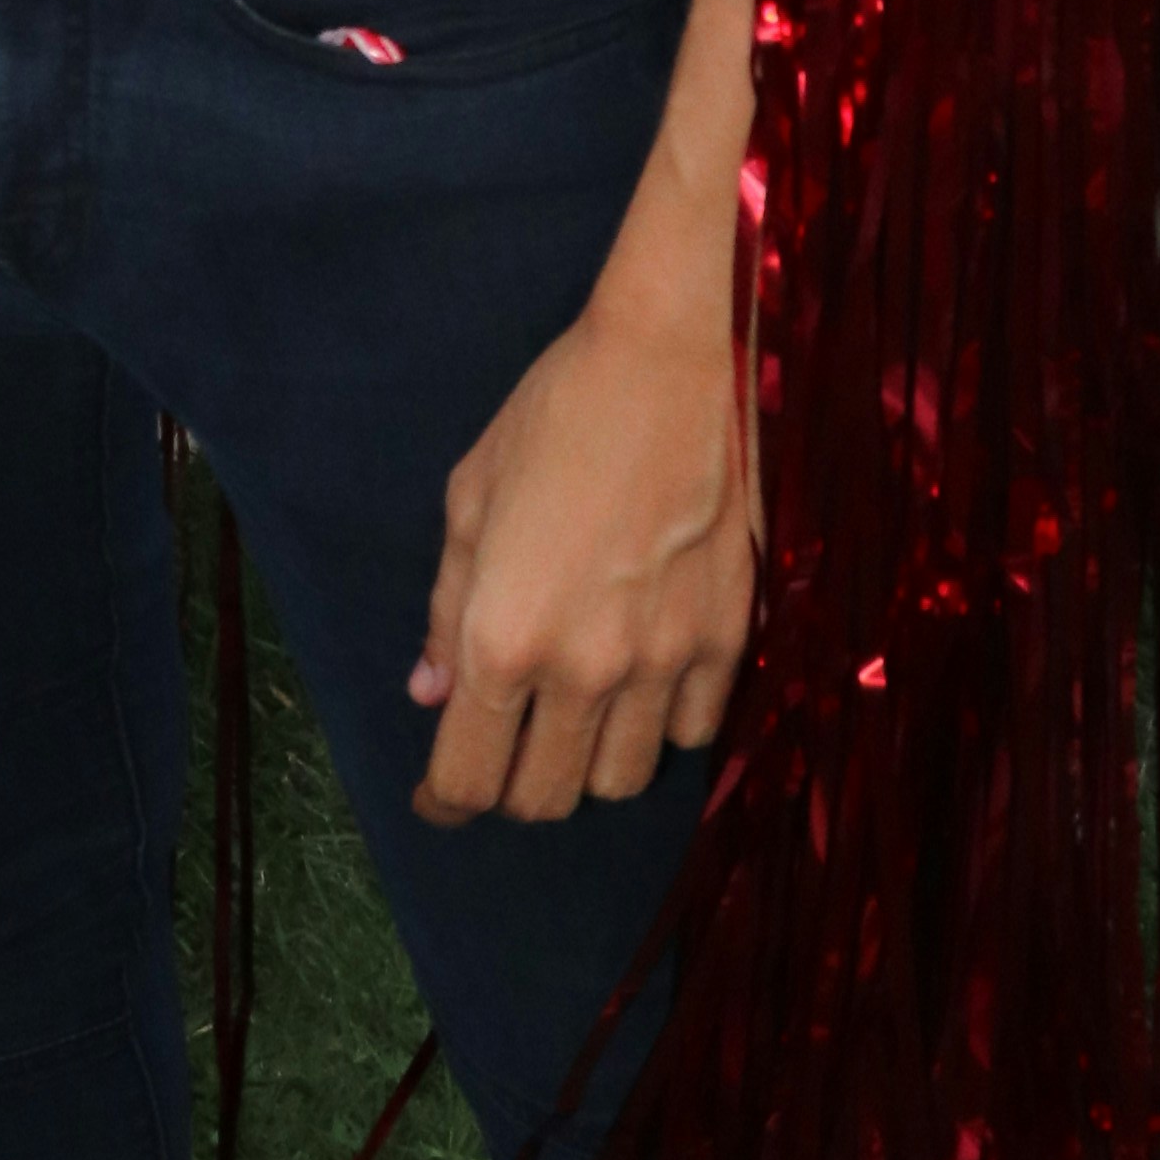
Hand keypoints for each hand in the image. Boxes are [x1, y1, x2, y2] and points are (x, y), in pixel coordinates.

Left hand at [411, 282, 753, 824]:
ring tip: (581, 714)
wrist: (676, 359)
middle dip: (513, 787)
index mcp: (504, 637)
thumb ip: (446, 608)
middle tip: (509, 746)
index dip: (446, 800)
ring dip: (589, 762)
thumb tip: (431, 692)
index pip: (468, 779)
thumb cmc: (557, 413)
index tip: (441, 796)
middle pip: (544, 800)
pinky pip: (691, 733)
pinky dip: (661, 725)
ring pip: (621, 781)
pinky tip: (648, 678)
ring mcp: (664, 663)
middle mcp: (583, 671)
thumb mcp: (472, 498)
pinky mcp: (728, 642)